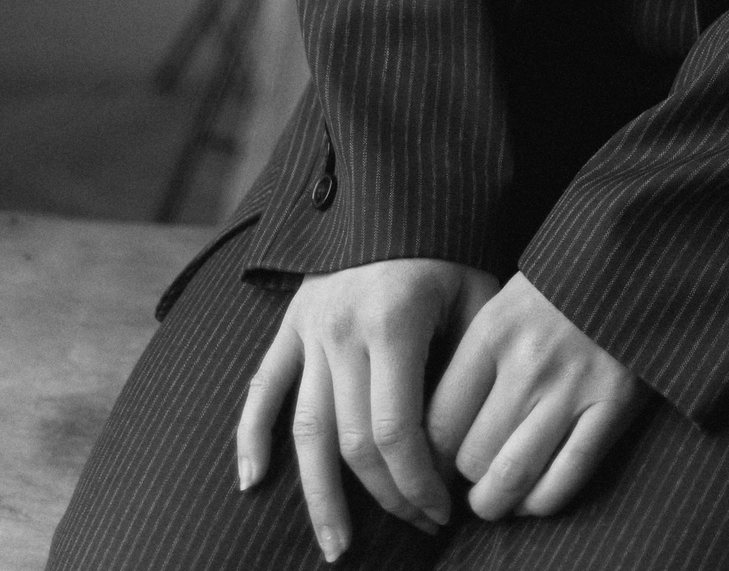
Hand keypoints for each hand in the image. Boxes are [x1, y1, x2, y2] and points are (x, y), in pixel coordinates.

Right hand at [237, 255, 501, 561]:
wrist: (400, 192)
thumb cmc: (450, 249)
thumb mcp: (478, 294)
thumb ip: (469, 366)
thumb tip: (461, 448)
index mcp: (393, 322)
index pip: (394, 430)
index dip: (416, 482)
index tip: (440, 510)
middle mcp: (342, 329)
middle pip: (353, 441)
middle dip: (387, 495)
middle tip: (417, 525)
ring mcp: (310, 328)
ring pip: (306, 430)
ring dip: (320, 496)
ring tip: (336, 546)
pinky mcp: (290, 325)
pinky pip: (262, 388)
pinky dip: (251, 438)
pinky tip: (252, 483)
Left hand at [425, 271, 650, 521]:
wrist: (634, 255)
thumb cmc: (559, 289)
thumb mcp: (506, 304)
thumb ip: (475, 361)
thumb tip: (435, 437)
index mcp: (493, 330)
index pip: (439, 421)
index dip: (428, 461)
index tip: (433, 470)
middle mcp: (528, 360)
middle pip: (472, 456)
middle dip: (465, 481)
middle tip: (469, 482)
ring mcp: (574, 384)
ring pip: (512, 476)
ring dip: (496, 503)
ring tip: (493, 501)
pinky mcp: (616, 402)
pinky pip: (567, 478)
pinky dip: (542, 502)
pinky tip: (534, 498)